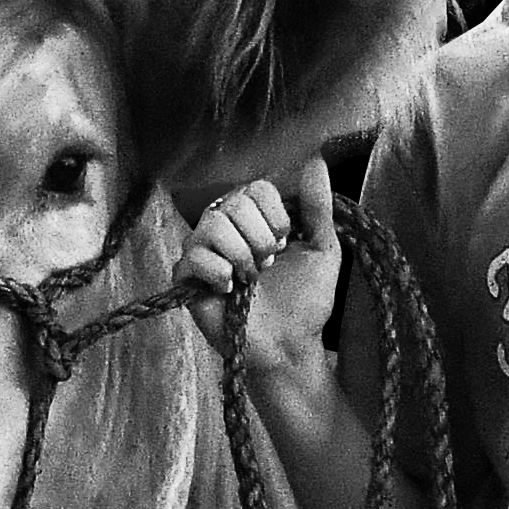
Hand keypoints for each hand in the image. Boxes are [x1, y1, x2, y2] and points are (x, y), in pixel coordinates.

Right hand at [175, 158, 339, 379]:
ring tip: (252, 279)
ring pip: (213, 225)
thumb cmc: (304, 302)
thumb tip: (317, 162)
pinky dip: (218, 272)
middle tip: (269, 265)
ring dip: (242, 254)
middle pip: (233, 202)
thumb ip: (317, 207)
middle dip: (261, 237)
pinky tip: (231, 290)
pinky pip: (192, 256)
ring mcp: (203, 252)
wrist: (290, 346)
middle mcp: (225, 228)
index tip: (285, 242)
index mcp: (254, 218)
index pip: (255, 188)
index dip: (274, 214)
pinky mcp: (186, 279)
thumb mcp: (322, 249)